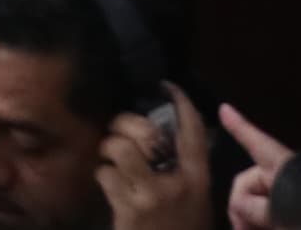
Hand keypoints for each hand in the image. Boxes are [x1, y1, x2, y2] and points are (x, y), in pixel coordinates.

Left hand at [97, 86, 211, 229]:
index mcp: (198, 179)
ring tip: (109, 159)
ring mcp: (152, 196)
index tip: (166, 85)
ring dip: (108, 150)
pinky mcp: (129, 210)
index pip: (193, 131)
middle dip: (124, 124)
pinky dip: (102, 176)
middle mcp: (177, 184)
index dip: (180, 102)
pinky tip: (108, 185)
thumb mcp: (194, 201)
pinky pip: (105, 175)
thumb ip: (183, 172)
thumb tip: (158, 139)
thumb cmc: (181, 229)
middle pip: (146, 133)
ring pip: (120, 149)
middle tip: (117, 132)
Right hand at [222, 105, 293, 229]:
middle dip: (239, 206)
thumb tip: (239, 206)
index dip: (238, 126)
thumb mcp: (279, 210)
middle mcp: (282, 176)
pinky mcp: (297, 212)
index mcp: (279, 166)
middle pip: (247, 184)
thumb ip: (252, 206)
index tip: (225, 108)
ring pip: (256, 205)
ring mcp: (291, 195)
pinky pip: (270, 215)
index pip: (255, 142)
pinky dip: (261, 224)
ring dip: (249, 219)